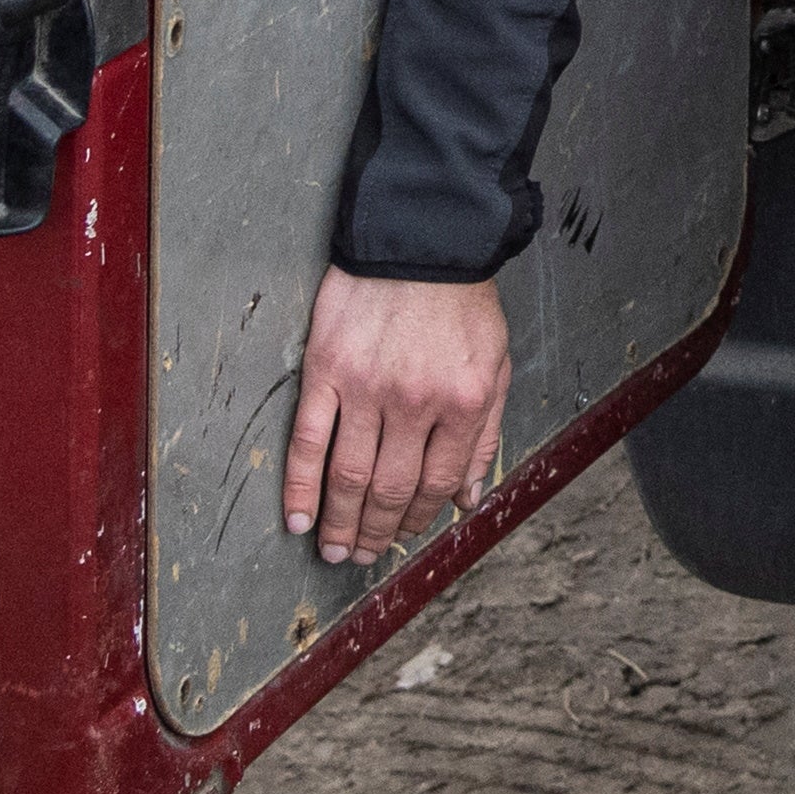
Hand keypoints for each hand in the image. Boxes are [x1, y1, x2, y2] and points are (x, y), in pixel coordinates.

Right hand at [285, 268, 510, 566]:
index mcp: (463, 402)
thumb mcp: (495, 364)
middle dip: (376, 531)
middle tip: (363, 556)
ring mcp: (367, 388)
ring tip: (334, 550)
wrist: (422, 238)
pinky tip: (299, 517)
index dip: (418, 517)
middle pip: (390, 488)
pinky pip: (310, 441)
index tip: (403, 534)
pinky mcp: (327, 371)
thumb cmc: (461, 302)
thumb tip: (468, 498)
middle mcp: (416, 402)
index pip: (438, 483)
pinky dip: (301, 485)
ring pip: (349, 475)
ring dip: (340, 523)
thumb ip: (485, 434)